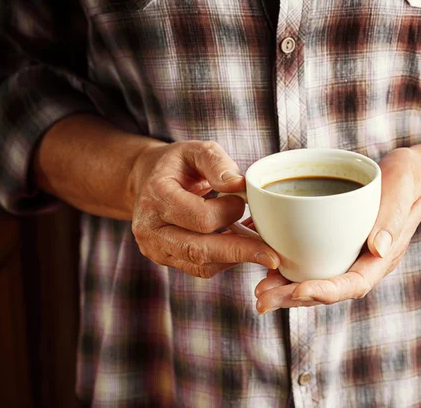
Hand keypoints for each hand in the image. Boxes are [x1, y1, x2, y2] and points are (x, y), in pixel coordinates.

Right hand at [130, 140, 279, 277]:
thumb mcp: (195, 150)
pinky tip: (243, 248)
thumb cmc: (177, 165)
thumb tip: (239, 185)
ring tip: (262, 247)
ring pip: (202, 266)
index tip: (241, 200)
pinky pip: (201, 269)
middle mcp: (150, 229)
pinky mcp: (167, 260)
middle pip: (199, 250)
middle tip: (273, 255)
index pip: (200, 218)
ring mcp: (156, 249)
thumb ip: (217, 163)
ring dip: (236, 258)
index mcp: (157, 197)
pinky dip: (226, 260)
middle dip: (241, 252)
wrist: (148, 181)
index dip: (228, 212)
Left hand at [254, 148, 420, 312]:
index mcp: (381, 258)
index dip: (326, 291)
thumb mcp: (403, 188)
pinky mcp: (337, 244)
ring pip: (316, 279)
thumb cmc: (409, 180)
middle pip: (328, 290)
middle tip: (262, 300)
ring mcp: (349, 256)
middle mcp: (363, 263)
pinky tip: (265, 266)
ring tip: (259, 294)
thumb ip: (393, 217)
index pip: (353, 284)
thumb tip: (379, 249)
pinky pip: (311, 262)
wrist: (410, 177)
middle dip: (294, 297)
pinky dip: (288, 267)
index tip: (298, 290)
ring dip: (286, 289)